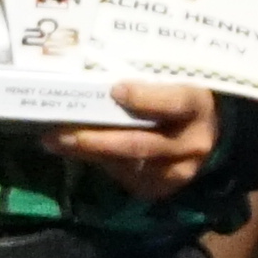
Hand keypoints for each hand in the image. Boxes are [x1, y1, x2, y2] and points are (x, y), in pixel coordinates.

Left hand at [49, 82, 219, 187]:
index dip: (144, 99)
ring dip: (88, 153)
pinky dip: (100, 163)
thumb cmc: (176, 95)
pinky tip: (78, 152)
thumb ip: (143, 77)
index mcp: (197, 105)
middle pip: (140, 144)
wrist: (202, 133)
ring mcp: (179, 171)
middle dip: (94, 140)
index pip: (174, 103)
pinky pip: (125, 178)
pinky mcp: (162, 188)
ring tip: (55, 141)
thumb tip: (93, 69)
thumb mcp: (170, 80)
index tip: (114, 90)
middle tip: (58, 132)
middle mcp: (193, 143)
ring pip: (127, 164)